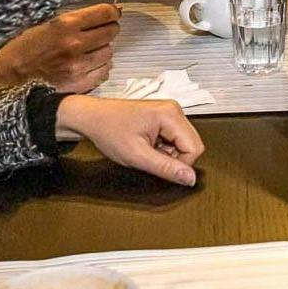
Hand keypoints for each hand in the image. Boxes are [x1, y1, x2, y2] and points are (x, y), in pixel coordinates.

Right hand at [0, 3, 119, 91]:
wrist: (9, 78)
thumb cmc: (24, 49)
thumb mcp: (45, 24)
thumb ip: (72, 19)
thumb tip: (100, 14)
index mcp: (65, 25)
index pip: (105, 13)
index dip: (112, 12)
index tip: (113, 13)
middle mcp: (75, 44)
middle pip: (111, 32)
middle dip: (109, 29)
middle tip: (101, 31)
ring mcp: (78, 66)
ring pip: (109, 52)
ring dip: (103, 49)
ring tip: (90, 50)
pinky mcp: (79, 83)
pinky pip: (104, 72)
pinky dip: (100, 67)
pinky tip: (89, 64)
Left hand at [55, 95, 204, 185]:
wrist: (92, 117)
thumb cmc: (109, 131)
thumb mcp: (136, 156)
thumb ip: (166, 168)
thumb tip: (190, 178)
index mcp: (170, 115)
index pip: (195, 148)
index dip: (180, 165)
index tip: (159, 167)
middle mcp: (174, 110)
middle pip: (191, 144)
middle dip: (173, 158)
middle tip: (149, 157)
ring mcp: (169, 112)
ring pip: (183, 143)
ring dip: (167, 153)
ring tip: (145, 149)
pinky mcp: (163, 117)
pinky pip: (174, 138)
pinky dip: (162, 147)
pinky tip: (145, 145)